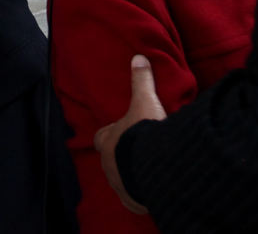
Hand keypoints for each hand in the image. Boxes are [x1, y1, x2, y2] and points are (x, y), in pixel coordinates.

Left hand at [93, 55, 166, 214]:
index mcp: (107, 141)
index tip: (121, 130)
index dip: (110, 133)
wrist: (157, 168)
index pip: (100, 137)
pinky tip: (152, 188)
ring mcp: (119, 184)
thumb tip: (139, 58)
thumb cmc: (145, 133)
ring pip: (121, 178)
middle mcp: (109, 164)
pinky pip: (133, 198)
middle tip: (138, 150)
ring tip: (148, 169)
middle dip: (122, 155)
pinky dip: (140, 193)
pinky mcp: (133, 199)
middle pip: (111, 159)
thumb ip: (142, 81)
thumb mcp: (145, 102)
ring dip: (131, 173)